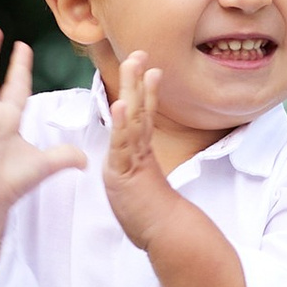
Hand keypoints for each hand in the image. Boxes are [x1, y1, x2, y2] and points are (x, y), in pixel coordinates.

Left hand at [102, 49, 175, 248]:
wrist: (166, 234)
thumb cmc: (153, 218)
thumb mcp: (141, 190)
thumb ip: (139, 176)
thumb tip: (142, 172)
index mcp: (142, 154)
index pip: (144, 116)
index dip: (147, 92)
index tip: (151, 70)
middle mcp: (140, 151)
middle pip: (140, 108)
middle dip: (138, 79)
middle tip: (140, 53)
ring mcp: (134, 159)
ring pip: (133, 118)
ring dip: (132, 90)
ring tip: (133, 65)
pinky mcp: (126, 171)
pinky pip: (123, 144)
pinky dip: (121, 123)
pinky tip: (121, 104)